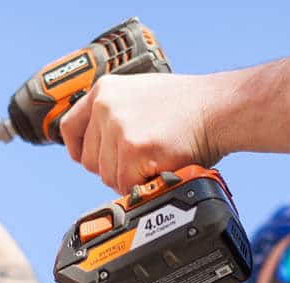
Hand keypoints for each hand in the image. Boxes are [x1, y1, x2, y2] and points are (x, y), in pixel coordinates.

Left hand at [60, 73, 224, 193]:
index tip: (88, 159)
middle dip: (113, 168)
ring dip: (131, 178)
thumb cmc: (189, 107)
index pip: (70, 128)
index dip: (79, 150)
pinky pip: (126, 185)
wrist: (219, 107)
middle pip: (89, 160)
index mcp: (104, 90)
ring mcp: (118, 127)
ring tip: (156, 160)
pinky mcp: (132, 149)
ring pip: (107, 176)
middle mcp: (105, 106)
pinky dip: (144, 185)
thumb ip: (115, 116)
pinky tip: (161, 167)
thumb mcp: (141, 97)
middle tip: (141, 162)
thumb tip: (98, 148)